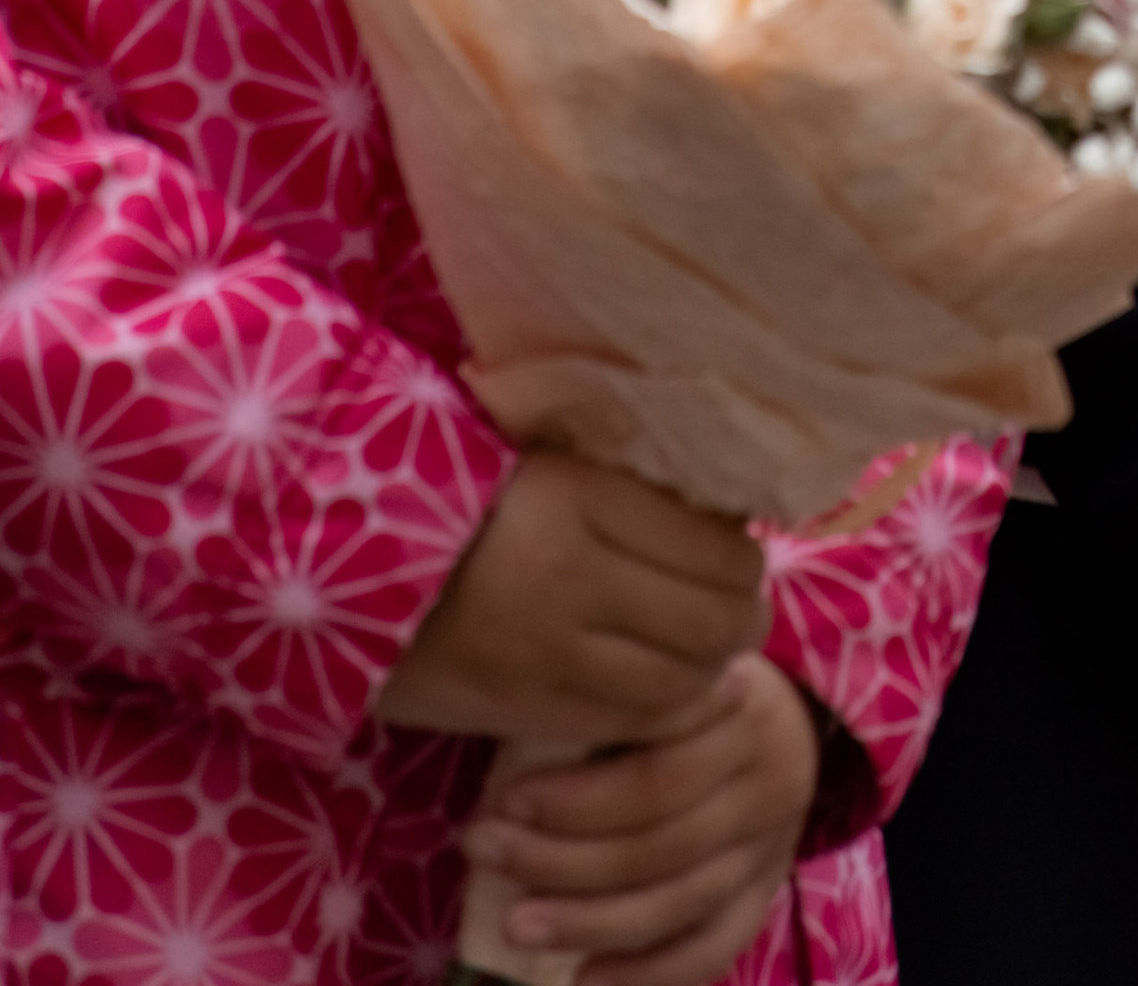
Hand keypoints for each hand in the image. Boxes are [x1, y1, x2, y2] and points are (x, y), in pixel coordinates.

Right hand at [376, 452, 768, 747]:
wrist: (345, 562)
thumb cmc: (461, 495)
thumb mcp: (551, 462)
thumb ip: (632, 487)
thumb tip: (729, 516)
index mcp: (582, 497)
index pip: (716, 545)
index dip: (745, 557)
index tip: (740, 551)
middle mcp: (575, 577)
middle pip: (712, 619)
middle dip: (743, 617)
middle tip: (741, 606)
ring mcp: (551, 653)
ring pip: (681, 681)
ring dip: (711, 667)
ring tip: (707, 647)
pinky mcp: (527, 708)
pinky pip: (631, 723)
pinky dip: (666, 709)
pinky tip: (666, 685)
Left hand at [460, 653, 821, 985]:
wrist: (789, 716)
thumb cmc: (697, 686)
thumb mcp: (671, 671)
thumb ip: (619, 704)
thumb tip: (514, 744)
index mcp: (744, 710)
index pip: (655, 773)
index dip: (575, 798)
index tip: (504, 801)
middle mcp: (769, 780)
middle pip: (660, 842)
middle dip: (561, 858)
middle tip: (484, 853)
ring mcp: (772, 844)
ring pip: (678, 901)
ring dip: (588, 921)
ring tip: (513, 926)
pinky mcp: (767, 891)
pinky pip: (712, 946)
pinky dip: (648, 972)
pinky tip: (583, 976)